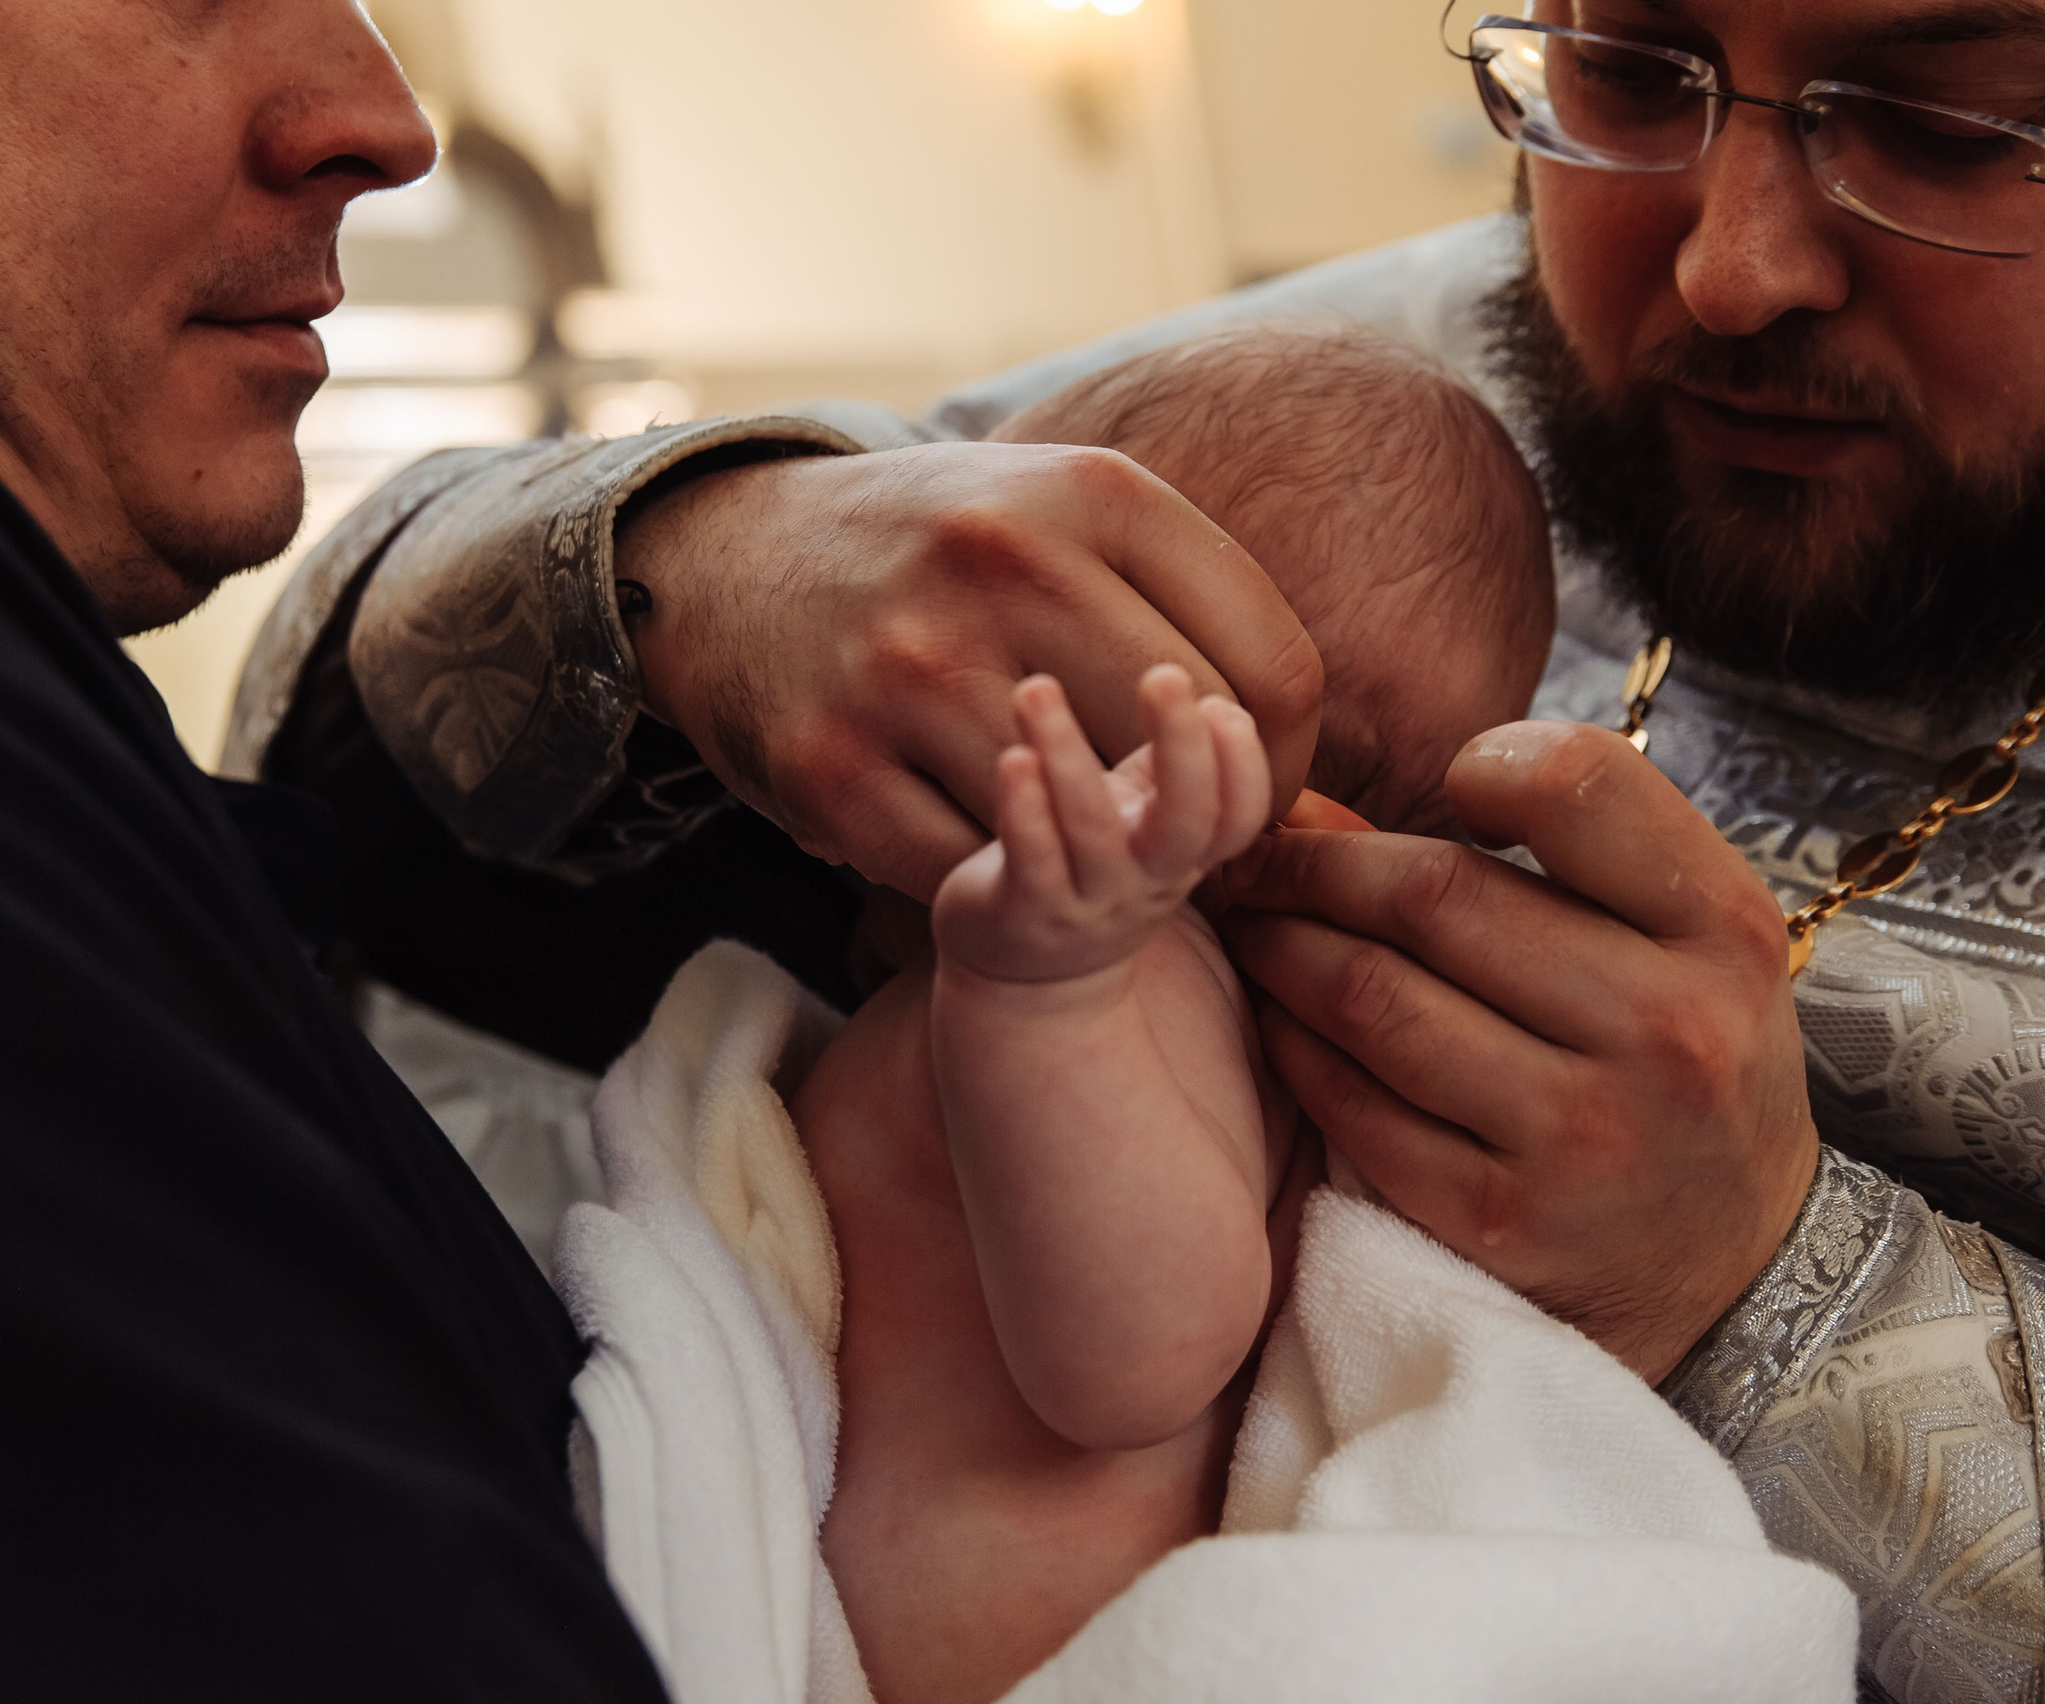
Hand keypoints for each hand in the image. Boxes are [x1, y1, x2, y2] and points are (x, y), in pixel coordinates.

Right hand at [616, 442, 1323, 901]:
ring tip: (1082, 841)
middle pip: (1187, 757)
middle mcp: (1002, 566)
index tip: (1253, 791)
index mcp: (1091, 496)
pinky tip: (988, 843)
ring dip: (1096, 857)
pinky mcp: (830, 766)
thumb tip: (1312, 774)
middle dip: (1199, 818)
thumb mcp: (1069, 516)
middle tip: (1174, 834)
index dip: (1286, 765)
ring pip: (1083, 824)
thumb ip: (1190, 603)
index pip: (1271, 672)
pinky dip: (994, 875)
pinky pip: (972, 872)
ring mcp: (909, 670)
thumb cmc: (946, 550)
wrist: (731, 560)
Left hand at [933, 666, 1269, 982]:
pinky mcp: (1020, 915)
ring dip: (1067, 756)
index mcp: (1182, 854)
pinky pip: (1029, 862)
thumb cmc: (1086, 868)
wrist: (1024, 976)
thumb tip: (1218, 699)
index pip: (1237, 818)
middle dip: (1182, 750)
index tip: (1221, 705)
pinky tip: (1013, 758)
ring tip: (1037, 689)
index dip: (1243, 767)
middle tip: (1165, 676)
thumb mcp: (1143, 821)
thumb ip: (1171, 763)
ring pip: (1090, 833)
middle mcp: (1144, 883)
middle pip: (1186, 824)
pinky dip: (1023, 811)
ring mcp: (1084, 905)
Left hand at [1220, 721, 1818, 1383]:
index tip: (1442, 782)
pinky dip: (1293, 1046)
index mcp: (1720, 930)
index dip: (1482, 762)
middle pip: (1435, 894)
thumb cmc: (1681, 1057)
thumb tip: (1319, 803)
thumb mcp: (1679, 939)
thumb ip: (1549, 852)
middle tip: (1259, 852)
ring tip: (1250, 921)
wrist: (1732, 1262)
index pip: (1578, 784)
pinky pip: (1355, 1106)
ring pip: (1374, 998)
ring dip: (1280, 947)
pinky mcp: (1501, 1222)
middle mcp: (1664, 1030)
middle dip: (1317, 861)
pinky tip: (1275, 1015)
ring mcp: (1582, 1136)